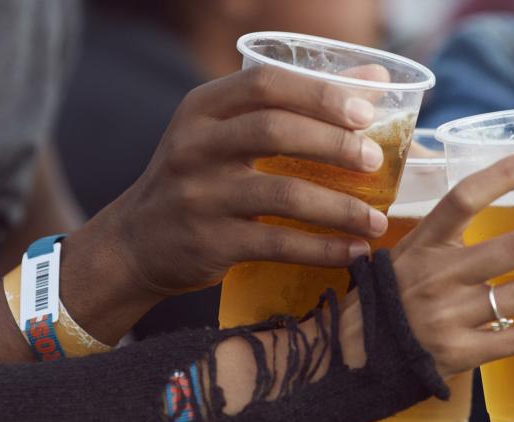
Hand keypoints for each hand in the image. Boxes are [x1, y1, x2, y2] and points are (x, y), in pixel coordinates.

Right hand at [89, 65, 389, 299]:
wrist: (137, 242)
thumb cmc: (199, 179)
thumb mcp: (227, 132)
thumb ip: (294, 104)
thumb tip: (376, 78)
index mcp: (202, 108)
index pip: (264, 84)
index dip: (319, 95)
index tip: (364, 112)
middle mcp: (194, 146)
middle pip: (274, 131)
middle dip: (334, 144)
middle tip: (374, 161)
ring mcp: (200, 196)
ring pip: (282, 195)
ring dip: (339, 208)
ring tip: (376, 219)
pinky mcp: (209, 243)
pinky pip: (277, 244)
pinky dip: (322, 249)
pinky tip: (354, 251)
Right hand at [340, 149, 513, 375]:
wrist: (352, 356)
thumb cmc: (386, 299)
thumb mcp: (404, 254)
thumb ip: (442, 232)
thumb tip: (486, 192)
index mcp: (422, 244)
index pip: (466, 196)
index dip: (507, 173)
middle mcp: (437, 276)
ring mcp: (448, 316)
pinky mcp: (459, 352)